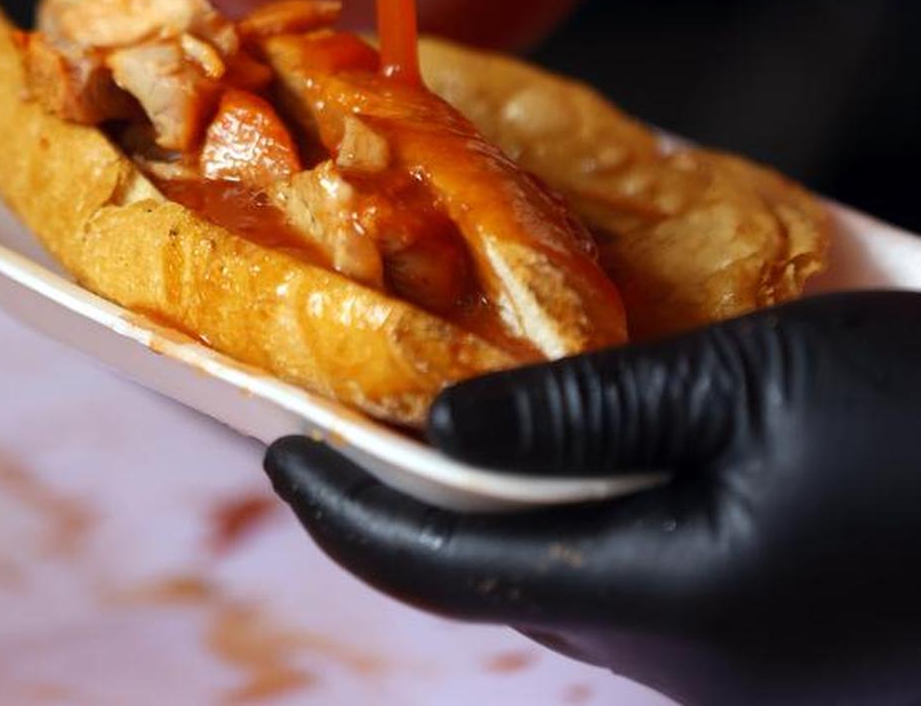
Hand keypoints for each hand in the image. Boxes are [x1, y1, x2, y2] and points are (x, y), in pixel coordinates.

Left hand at [266, 292, 920, 705]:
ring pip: (574, 591)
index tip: (277, 445)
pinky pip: (643, 594)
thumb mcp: (759, 379)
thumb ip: (593, 408)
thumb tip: (448, 421)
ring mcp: (742, 680)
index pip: (453, 568)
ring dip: (507, 511)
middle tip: (359, 410)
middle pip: (507, 584)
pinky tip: (584, 451)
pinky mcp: (778, 659)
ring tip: (456, 418)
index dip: (349, 509)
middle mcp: (694, 671)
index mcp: (673, 605)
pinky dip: (587, 522)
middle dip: (419, 507)